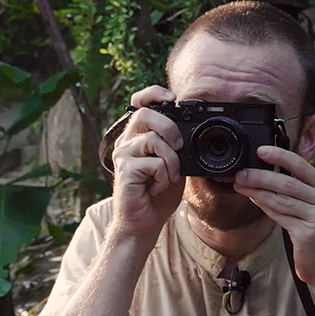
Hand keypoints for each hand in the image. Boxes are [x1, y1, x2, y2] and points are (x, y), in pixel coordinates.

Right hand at [109, 86, 184, 240]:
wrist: (144, 221)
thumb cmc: (157, 193)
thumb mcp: (174, 164)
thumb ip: (177, 146)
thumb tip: (190, 134)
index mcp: (138, 135)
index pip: (140, 102)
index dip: (154, 94)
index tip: (172, 98)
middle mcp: (127, 141)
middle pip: (145, 114)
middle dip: (169, 128)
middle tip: (179, 146)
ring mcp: (124, 154)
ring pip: (152, 140)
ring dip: (171, 159)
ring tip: (171, 175)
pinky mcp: (124, 170)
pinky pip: (153, 163)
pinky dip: (164, 175)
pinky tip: (159, 185)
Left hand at [233, 146, 314, 290]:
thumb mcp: (313, 205)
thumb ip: (296, 189)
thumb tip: (264, 172)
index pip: (301, 166)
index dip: (280, 156)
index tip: (261, 150)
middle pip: (288, 182)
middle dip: (261, 176)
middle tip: (241, 173)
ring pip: (281, 199)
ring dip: (257, 191)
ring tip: (240, 184)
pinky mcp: (308, 233)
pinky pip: (280, 216)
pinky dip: (264, 206)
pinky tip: (253, 199)